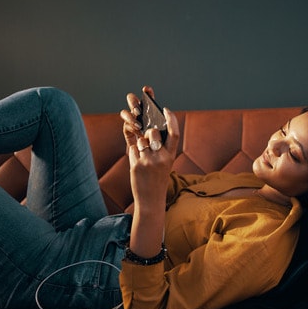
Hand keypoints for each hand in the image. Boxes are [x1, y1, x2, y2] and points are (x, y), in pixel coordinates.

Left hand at [120, 86, 181, 204]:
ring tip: (143, 155)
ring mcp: (149, 161)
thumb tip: (149, 129)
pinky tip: (137, 164)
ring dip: (140, 144)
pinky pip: (133, 149)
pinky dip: (133, 153)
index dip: (171, 119)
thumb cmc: (156, 179)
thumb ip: (159, 146)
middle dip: (148, 131)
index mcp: (171, 155)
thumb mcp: (163, 163)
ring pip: (141, 140)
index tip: (166, 109)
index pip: (174, 133)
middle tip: (147, 136)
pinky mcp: (137, 165)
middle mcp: (162, 157)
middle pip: (154, 133)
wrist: (151, 199)